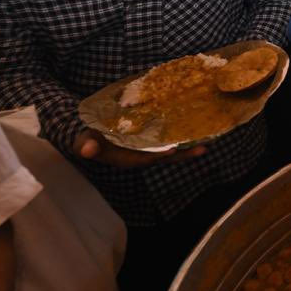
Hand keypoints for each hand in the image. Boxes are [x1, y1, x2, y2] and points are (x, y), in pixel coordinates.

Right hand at [74, 129, 205, 168]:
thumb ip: (86, 144)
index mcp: (125, 158)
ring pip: (169, 150)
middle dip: (183, 154)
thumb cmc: (87, 139)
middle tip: (202, 149)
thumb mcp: (84, 141)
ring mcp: (146, 150)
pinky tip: (197, 132)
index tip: (172, 150)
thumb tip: (85, 149)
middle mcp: (139, 156)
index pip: (144, 159)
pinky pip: (168, 141)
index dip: (158, 155)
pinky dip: (181, 137)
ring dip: (187, 147)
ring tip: (207, 144)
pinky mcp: (150, 143)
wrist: (89, 136)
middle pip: (164, 157)